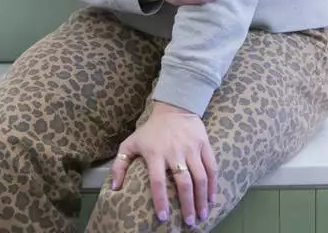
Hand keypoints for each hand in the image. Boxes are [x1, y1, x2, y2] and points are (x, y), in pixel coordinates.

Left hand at [110, 102, 217, 226]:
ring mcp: (191, 148)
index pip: (158, 181)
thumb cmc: (151, 130)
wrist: (174, 107)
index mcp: (155, 153)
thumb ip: (120, 165)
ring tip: (202, 215)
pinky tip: (212, 198)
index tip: (163, 217)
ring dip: (202, 198)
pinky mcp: (204, 144)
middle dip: (188, 205)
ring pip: (200, 177)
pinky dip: (213, 184)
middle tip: (189, 223)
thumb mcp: (130, 143)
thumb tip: (114, 188)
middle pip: (184, 182)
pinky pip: (212, 167)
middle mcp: (175, 151)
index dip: (160, 200)